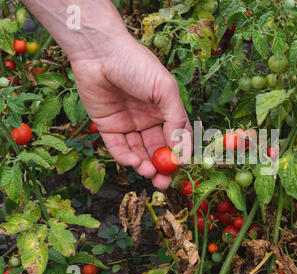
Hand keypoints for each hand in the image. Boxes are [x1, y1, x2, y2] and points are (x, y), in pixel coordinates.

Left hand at [70, 36, 191, 189]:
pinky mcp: (108, 127)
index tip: (181, 168)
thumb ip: (176, 118)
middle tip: (164, 183)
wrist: (99, 52)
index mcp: (165, 110)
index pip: (177, 137)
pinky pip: (118, 148)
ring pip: (139, 152)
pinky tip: (134, 162)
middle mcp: (148, 119)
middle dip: (161, 167)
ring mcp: (128, 124)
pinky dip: (126, 157)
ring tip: (150, 174)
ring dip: (145, 165)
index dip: (179, 154)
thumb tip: (181, 148)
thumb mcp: (165, 90)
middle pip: (158, 149)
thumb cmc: (137, 65)